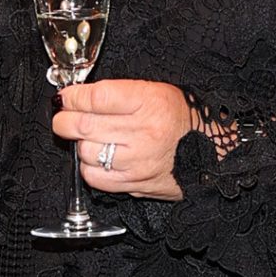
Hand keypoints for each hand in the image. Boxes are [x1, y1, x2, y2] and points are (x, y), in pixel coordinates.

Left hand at [53, 77, 201, 199]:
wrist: (213, 151)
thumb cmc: (182, 119)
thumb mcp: (157, 92)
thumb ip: (118, 95)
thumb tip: (78, 99)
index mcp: (150, 101)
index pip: (97, 98)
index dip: (73, 97)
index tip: (65, 97)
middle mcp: (144, 132)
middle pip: (85, 126)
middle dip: (64, 120)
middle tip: (62, 118)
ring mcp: (138, 161)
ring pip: (86, 152)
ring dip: (79, 145)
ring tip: (87, 138)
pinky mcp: (135, 184)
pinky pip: (96, 178)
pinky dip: (88, 167)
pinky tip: (97, 158)